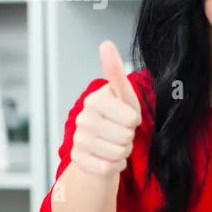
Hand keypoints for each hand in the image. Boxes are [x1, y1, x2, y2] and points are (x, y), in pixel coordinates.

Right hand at [70, 41, 141, 175]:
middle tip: (120, 132)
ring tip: (115, 144)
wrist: (101, 146)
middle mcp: (82, 119)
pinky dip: (115, 165)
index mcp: (94, 100)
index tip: (126, 116)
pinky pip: (108, 168)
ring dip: (123, 151)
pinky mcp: (79, 161)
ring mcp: (78, 141)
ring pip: (118, 153)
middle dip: (129, 137)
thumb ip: (115, 71)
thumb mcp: (123, 95)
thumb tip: (106, 43)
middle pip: (125, 137)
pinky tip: (108, 158)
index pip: (130, 118)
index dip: (134, 120)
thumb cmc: (117, 117)